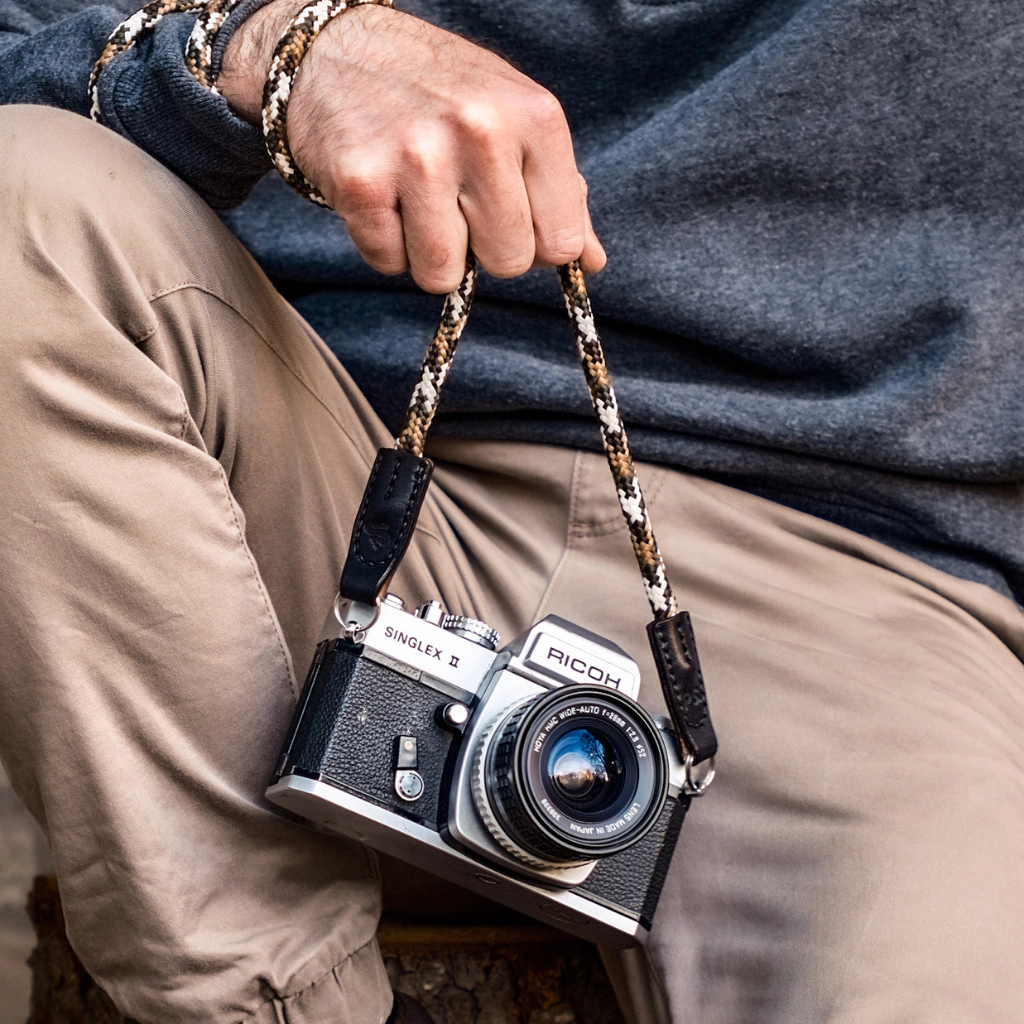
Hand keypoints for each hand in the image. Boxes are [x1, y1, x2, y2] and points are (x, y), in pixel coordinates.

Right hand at [219, 0, 605, 292]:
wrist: (334, 53)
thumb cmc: (438, 95)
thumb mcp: (514, 122)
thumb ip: (560, 193)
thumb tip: (591, 263)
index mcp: (534, 115)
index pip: (561, 241)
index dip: (533, 242)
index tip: (508, 214)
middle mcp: (480, 129)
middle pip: (507, 262)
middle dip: (480, 249)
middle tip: (454, 202)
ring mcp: (417, 154)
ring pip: (443, 273)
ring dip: (428, 253)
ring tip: (415, 200)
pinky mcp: (361, 180)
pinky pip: (389, 262)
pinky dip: (384, 244)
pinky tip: (381, 196)